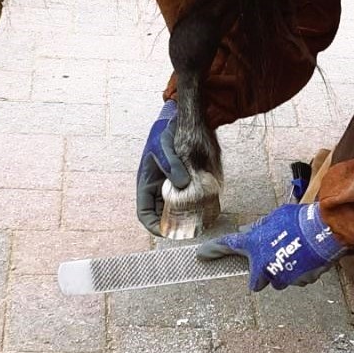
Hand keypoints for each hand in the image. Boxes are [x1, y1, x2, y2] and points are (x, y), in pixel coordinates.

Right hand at [136, 100, 190, 234]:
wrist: (176, 121)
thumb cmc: (164, 133)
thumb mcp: (164, 146)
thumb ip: (171, 164)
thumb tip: (182, 184)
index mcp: (146, 184)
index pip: (145, 213)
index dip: (154, 226)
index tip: (168, 231)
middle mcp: (158, 189)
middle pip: (163, 216)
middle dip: (174, 225)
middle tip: (191, 229)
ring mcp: (172, 187)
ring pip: (177, 210)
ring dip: (187, 217)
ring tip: (201, 221)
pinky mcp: (186, 182)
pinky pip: (189, 199)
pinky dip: (197, 205)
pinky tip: (208, 206)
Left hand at [196, 202, 345, 291]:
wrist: (324, 232)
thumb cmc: (299, 221)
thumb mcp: (276, 217)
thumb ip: (260, 227)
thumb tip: (248, 230)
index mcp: (254, 245)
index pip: (228, 246)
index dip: (213, 250)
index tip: (201, 254)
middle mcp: (263, 265)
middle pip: (257, 280)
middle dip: (264, 273)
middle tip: (276, 259)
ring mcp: (281, 276)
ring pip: (279, 280)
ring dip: (284, 272)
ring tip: (298, 255)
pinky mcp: (299, 282)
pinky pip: (298, 280)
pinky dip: (302, 273)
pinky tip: (309, 258)